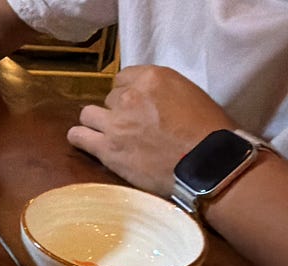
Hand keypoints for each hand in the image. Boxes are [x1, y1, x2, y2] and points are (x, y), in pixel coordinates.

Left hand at [67, 65, 236, 196]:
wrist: (209, 165)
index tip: (137, 106)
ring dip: (97, 123)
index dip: (130, 93)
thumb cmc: (209, 133)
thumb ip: (163, 93)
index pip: (124, 78)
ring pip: (88, 114)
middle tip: (131, 127)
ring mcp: (115, 123)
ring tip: (106, 135)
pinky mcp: (107, 148)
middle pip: (109, 99)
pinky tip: (87, 143)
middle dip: (118, 111)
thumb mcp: (190, 95)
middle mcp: (129, 96)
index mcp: (152, 78)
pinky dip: (81, 139)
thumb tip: (150, 101)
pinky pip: (78, 136)